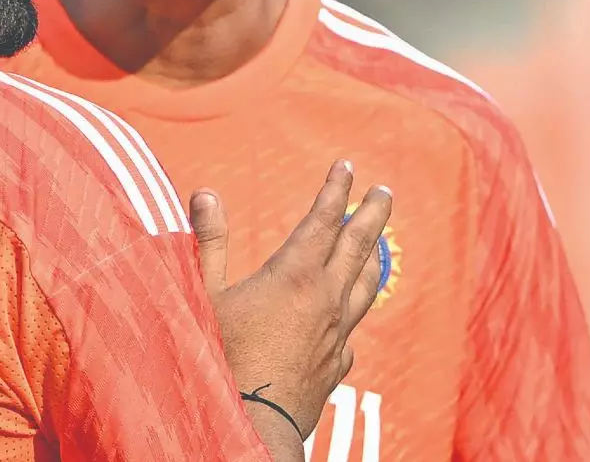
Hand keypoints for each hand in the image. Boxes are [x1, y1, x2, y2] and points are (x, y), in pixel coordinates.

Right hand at [190, 160, 390, 459]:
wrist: (250, 422)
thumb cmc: (220, 355)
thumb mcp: (205, 293)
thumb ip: (209, 242)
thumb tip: (206, 194)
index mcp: (295, 275)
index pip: (323, 220)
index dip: (335, 190)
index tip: (347, 167)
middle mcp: (325, 299)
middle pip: (357, 247)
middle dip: (370, 214)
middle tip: (384, 192)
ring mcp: (335, 334)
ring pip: (363, 286)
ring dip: (372, 258)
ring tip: (380, 243)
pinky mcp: (336, 365)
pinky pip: (350, 330)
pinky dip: (351, 312)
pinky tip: (348, 315)